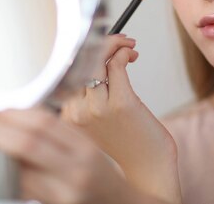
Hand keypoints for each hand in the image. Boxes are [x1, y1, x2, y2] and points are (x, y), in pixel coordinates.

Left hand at [0, 107, 135, 203]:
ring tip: (0, 144)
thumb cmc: (101, 175)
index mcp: (85, 148)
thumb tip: (23, 115)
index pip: (46, 124)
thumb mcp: (87, 146)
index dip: (19, 115)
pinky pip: (25, 190)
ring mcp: (64, 193)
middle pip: (30, 145)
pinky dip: (14, 177)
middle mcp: (76, 170)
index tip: (3, 111)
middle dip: (3, 134)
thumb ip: (60, 132)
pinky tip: (12, 167)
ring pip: (22, 171)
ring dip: (5, 156)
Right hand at [60, 34, 181, 203]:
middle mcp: (76, 113)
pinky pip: (116, 65)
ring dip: (115, 45)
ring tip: (129, 47)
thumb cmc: (125, 145)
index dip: (84, 52)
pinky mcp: (121, 103)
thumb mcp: (96, 121)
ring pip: (98, 60)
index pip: (67, 72)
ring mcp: (97, 108)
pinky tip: (131, 54)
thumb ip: (89, 97)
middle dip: (103, 44)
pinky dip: (123, 53)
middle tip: (120, 43)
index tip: (98, 45)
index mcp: (67, 117)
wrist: (146, 170)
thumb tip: (98, 59)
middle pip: (81, 62)